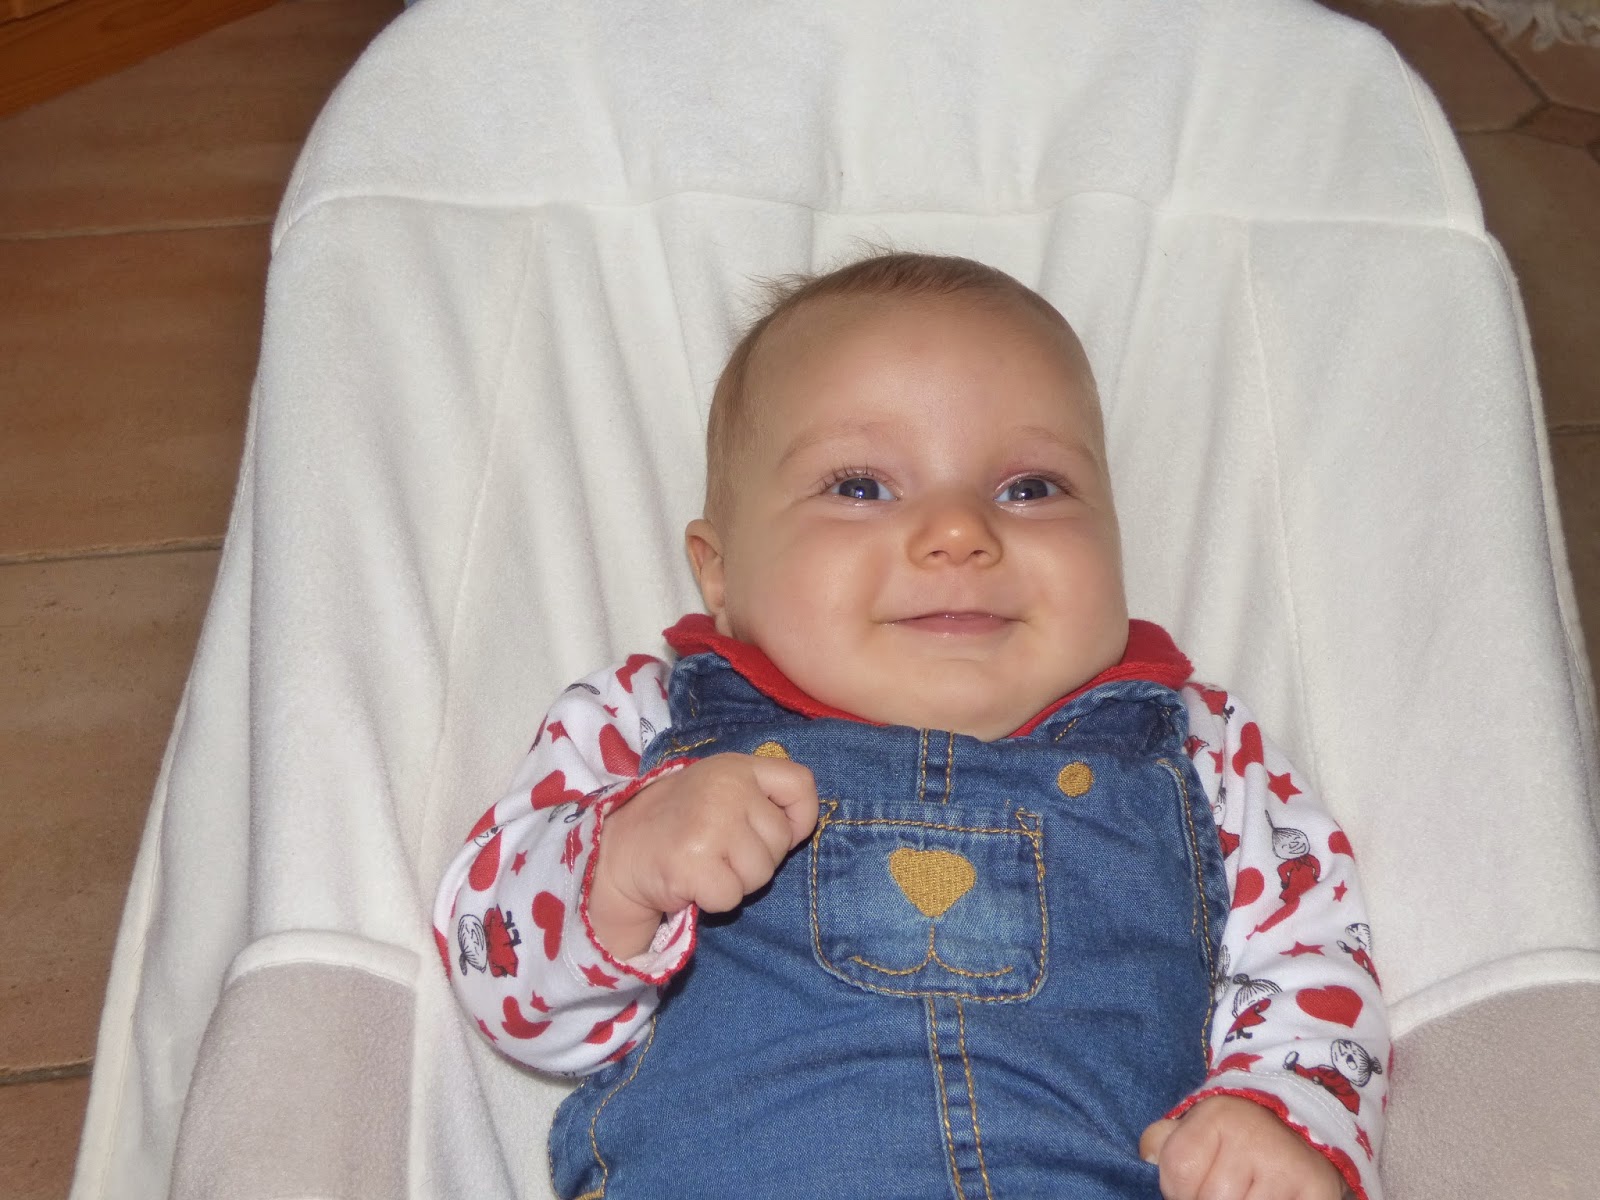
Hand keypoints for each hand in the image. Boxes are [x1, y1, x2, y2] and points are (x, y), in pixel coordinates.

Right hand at [588, 753, 819, 957]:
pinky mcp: (694, 863)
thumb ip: (759, 795)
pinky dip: (714, 900)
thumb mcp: (718, 789)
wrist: (617, 851)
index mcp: (735, 767)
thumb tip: (800, 825)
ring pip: (760, 874)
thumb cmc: (677, 823)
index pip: (800, 784)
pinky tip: (691, 882)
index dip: (800, 818)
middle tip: (718, 851)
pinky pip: (732, 897)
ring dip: (736, 881)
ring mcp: (710, 824)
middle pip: (780, 841)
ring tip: (704, 865)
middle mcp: (726, 788)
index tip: (780, 832)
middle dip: (757, 858)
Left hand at [1139, 1096, 1345, 1199]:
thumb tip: (1147, 1159)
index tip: (1188, 1187)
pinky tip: (1265, 1198)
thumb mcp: (1193, 1127)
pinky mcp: (1317, 1192)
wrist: (1301, 1130)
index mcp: (1217, 1115)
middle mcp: (1254, 1136)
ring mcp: (1287, 1167)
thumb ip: (1161, 1143)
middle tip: (1221, 1193)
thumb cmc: (1233, 1138)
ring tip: (1243, 1195)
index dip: (1176, 1190)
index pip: (1177, 1172)